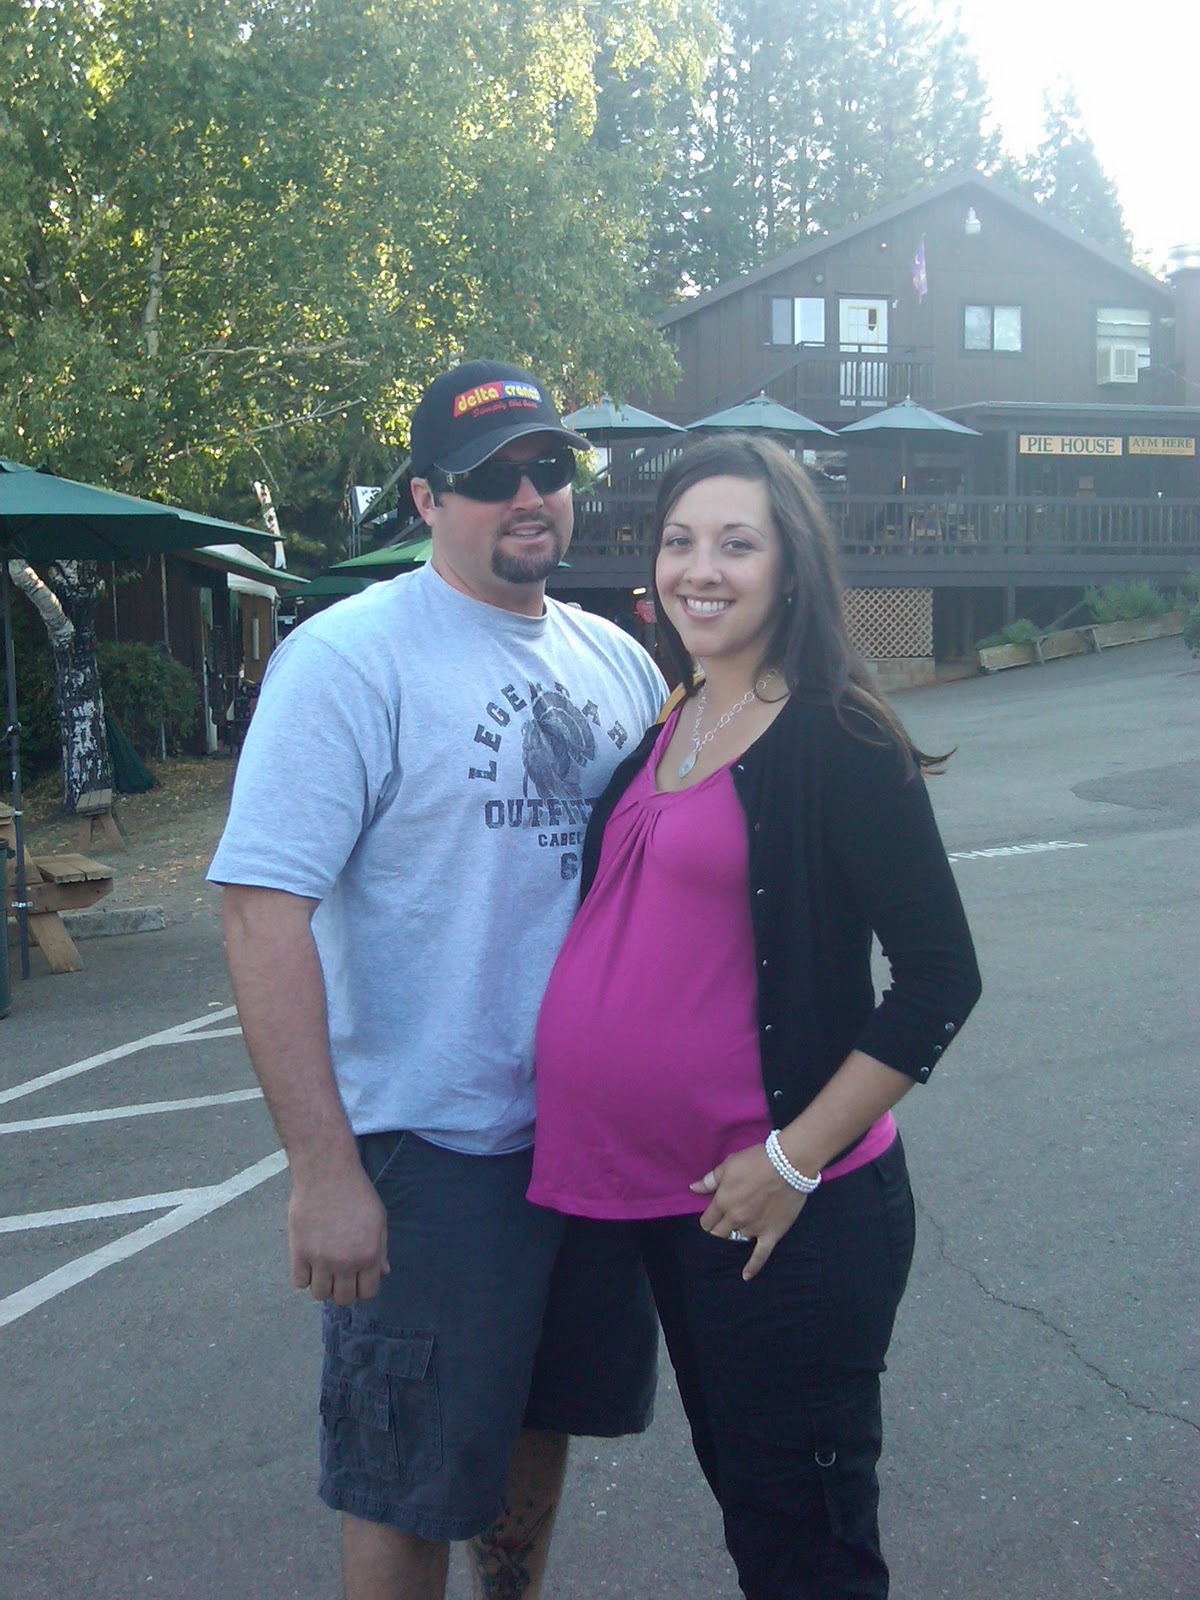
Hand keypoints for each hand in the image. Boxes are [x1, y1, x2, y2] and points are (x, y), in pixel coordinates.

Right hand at [287, 1160, 389, 1305]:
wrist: (327, 1173)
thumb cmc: (356, 1193)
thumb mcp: (378, 1220)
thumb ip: (381, 1250)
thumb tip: (383, 1273)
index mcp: (369, 1255)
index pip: (368, 1293)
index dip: (363, 1287)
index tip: (357, 1277)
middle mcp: (346, 1262)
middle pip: (343, 1299)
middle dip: (342, 1289)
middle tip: (339, 1273)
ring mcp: (321, 1259)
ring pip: (319, 1294)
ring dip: (322, 1285)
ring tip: (323, 1268)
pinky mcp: (299, 1252)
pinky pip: (299, 1282)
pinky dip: (303, 1275)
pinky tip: (308, 1260)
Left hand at [690, 1142, 807, 1280]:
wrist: (788, 1165)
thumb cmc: (756, 1161)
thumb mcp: (729, 1165)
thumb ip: (710, 1180)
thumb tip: (693, 1188)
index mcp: (723, 1202)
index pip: (707, 1221)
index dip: (708, 1221)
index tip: (711, 1219)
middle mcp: (735, 1218)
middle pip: (719, 1234)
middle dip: (718, 1231)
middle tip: (722, 1228)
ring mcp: (753, 1228)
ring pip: (738, 1241)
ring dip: (736, 1238)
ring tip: (736, 1238)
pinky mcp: (771, 1234)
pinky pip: (760, 1255)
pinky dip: (752, 1267)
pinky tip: (745, 1276)